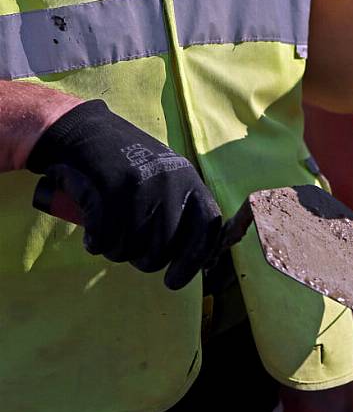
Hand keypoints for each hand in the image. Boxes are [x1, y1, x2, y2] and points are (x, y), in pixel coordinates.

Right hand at [26, 100, 222, 289]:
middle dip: (144, 261)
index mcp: (189, 181)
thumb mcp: (167, 178)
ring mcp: (139, 185)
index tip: (174, 280)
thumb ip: (182, 208)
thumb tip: (198, 258)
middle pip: (162, 249)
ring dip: (118, 252)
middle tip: (133, 252)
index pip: (206, 229)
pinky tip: (93, 240)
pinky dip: (97, 244)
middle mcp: (170, 183)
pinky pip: (105, 237)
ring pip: (131, 247)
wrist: (86, 131)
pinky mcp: (108, 187)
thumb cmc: (130, 164)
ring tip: (112, 238)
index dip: (194, 260)